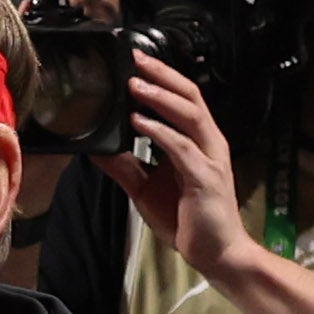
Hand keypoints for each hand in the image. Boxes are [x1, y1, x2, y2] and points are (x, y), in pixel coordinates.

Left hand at [95, 55, 270, 298]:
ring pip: (189, 115)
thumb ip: (125, 167)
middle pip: (190, 96)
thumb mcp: (145, 189)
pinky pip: (182, 148)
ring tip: (135, 85)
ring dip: (160, 98)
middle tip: (136, 59)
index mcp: (196, 141)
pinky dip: (160, 132)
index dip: (162, 78)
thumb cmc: (186, 220)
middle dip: (162, 76)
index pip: (182, 99)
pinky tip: (139, 122)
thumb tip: (97, 149)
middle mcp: (208, 143)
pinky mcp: (205, 178)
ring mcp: (209, 159)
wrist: (216, 254)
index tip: (135, 61)